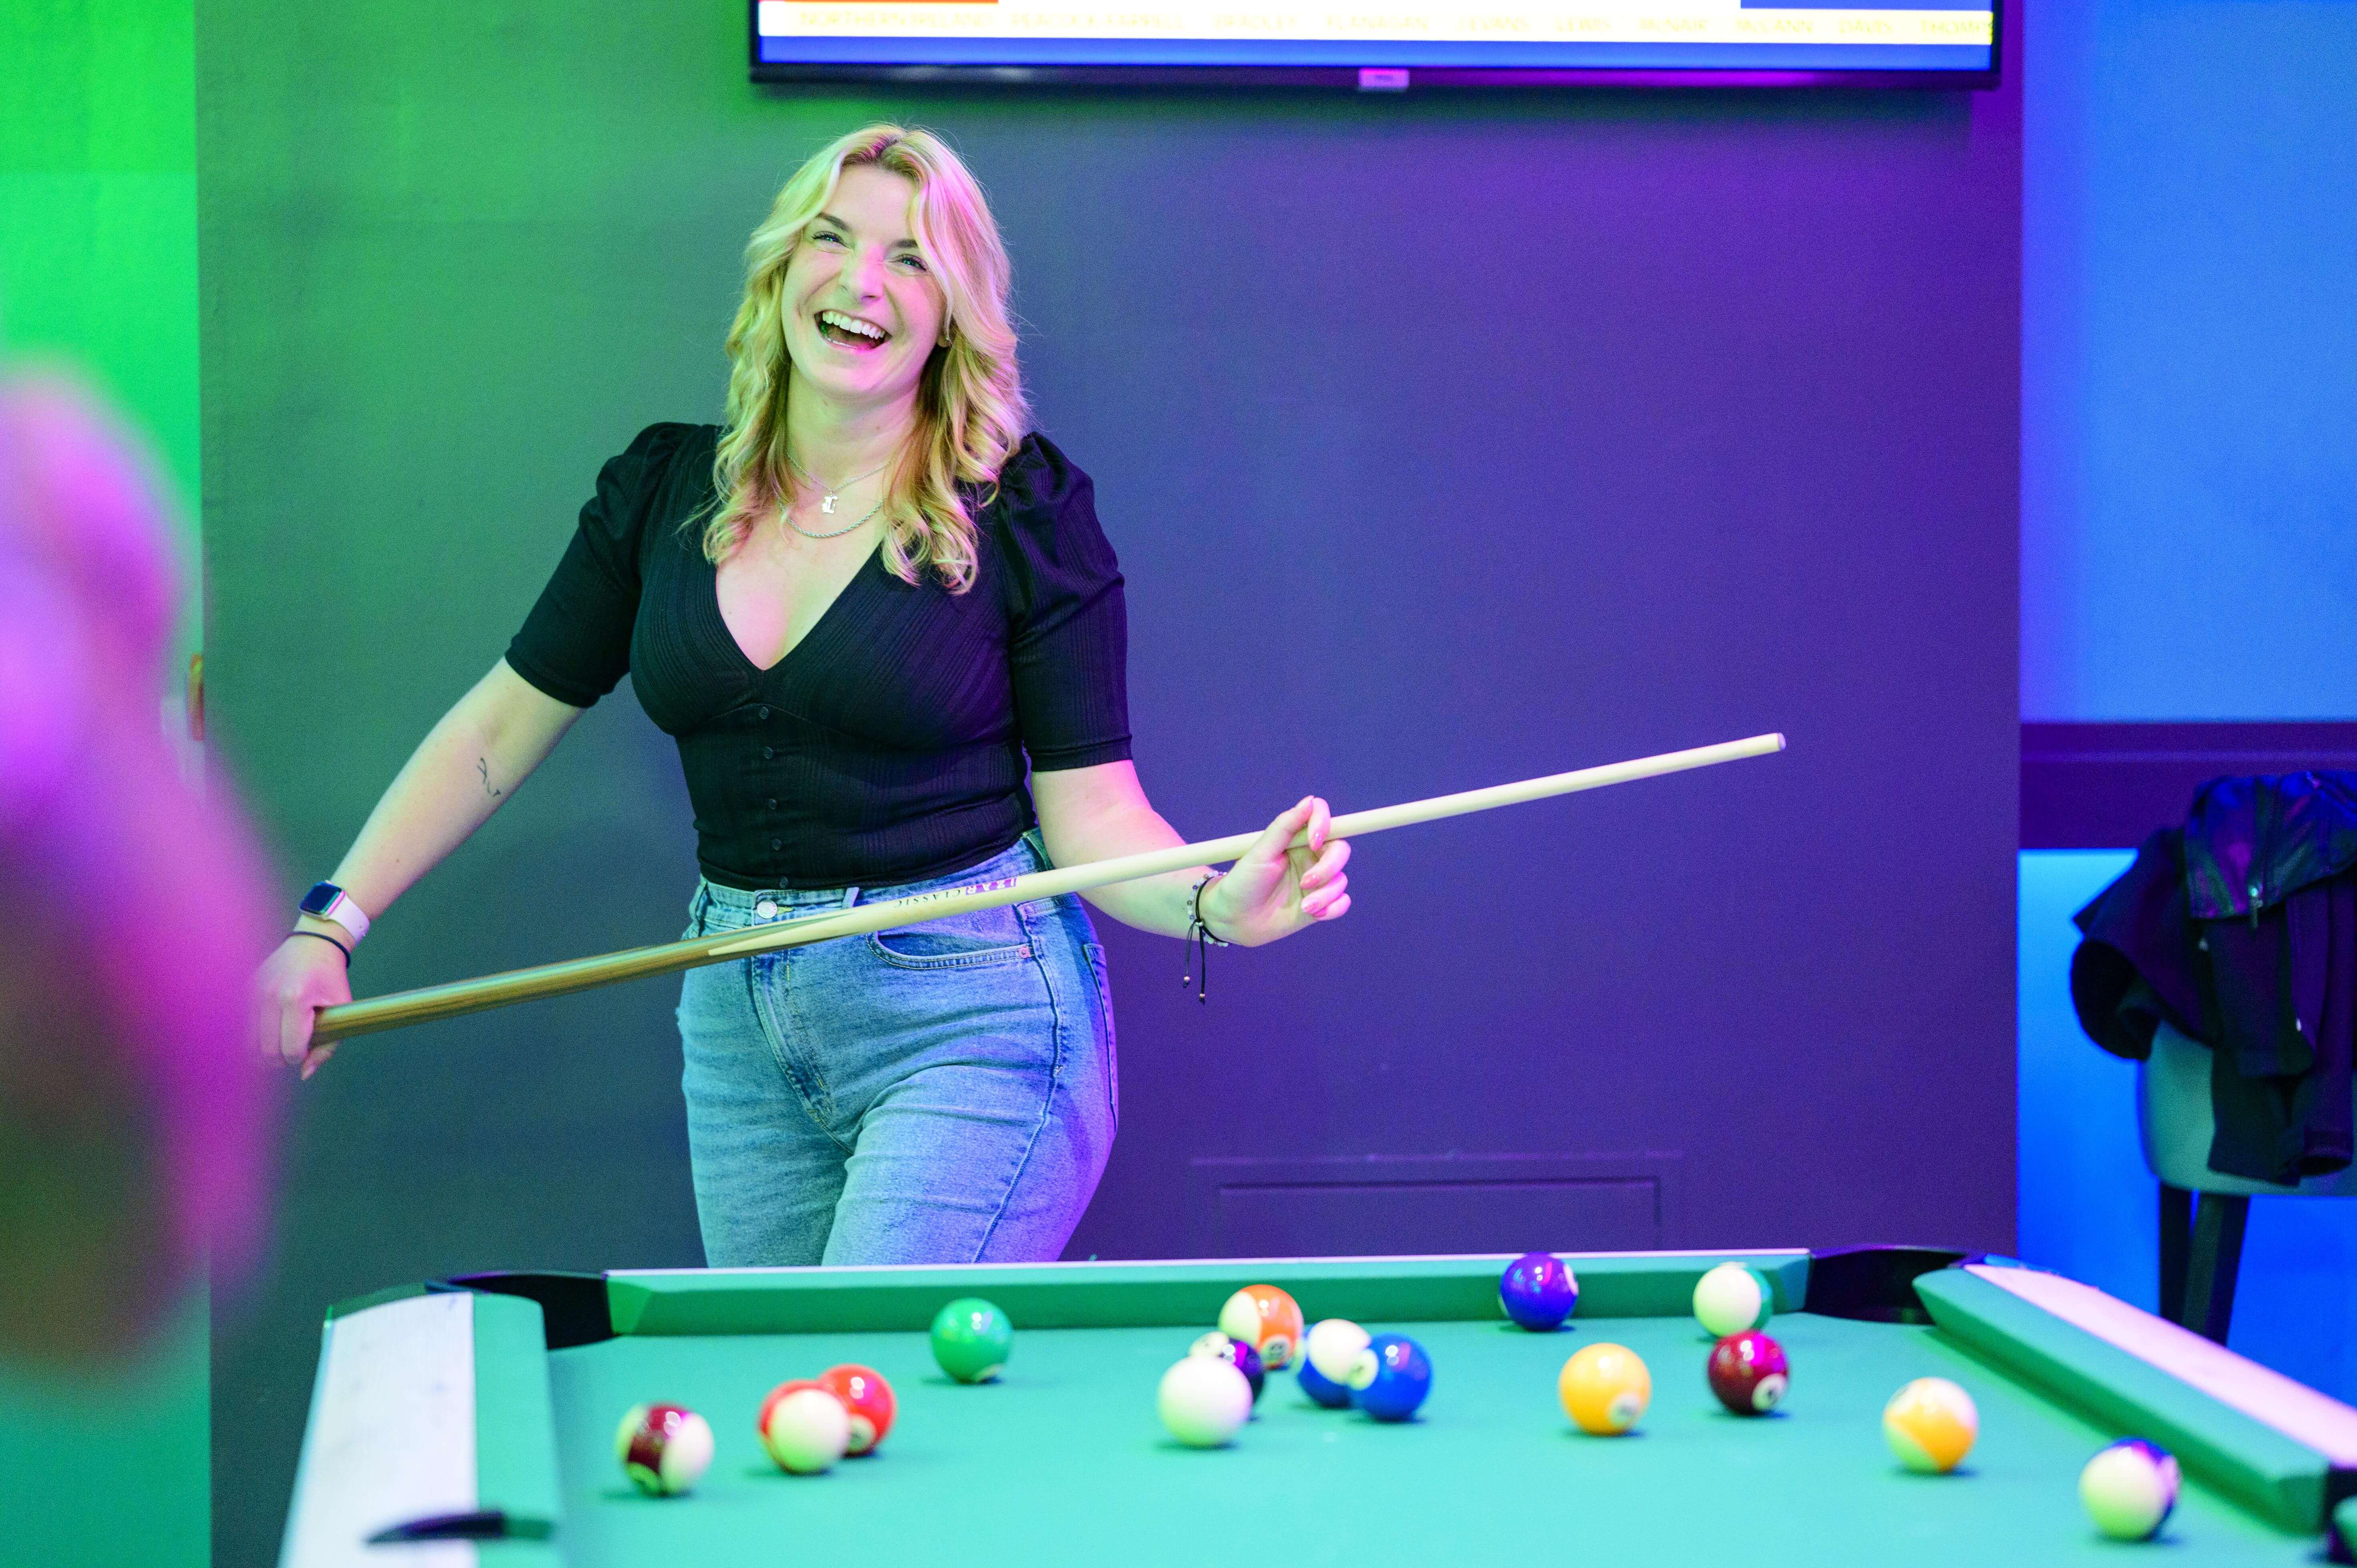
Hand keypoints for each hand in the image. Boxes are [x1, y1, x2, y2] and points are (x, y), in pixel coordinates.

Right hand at [252, 932, 351, 1078]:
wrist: (313, 943)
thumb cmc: (330, 978)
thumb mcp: (341, 1009)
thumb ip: (327, 1046)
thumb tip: (304, 1074)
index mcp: (295, 999)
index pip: (290, 1049)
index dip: (298, 1058)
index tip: (304, 1051)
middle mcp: (269, 996)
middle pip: (265, 1051)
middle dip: (279, 1060)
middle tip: (290, 1052)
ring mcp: (252, 992)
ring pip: (248, 1043)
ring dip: (263, 1051)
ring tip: (278, 1044)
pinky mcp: (244, 990)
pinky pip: (242, 1026)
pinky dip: (253, 1036)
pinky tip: (266, 1031)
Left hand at [1199, 795, 1351, 945]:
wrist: (1235, 920)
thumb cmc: (1243, 882)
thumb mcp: (1260, 852)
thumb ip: (1285, 826)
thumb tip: (1310, 801)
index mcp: (1296, 840)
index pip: (1322, 819)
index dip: (1325, 825)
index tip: (1314, 841)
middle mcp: (1310, 857)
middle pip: (1340, 850)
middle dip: (1329, 867)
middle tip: (1305, 882)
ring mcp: (1317, 882)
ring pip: (1340, 879)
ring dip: (1326, 894)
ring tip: (1305, 907)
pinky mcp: (1320, 904)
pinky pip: (1342, 902)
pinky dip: (1333, 908)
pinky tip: (1315, 914)